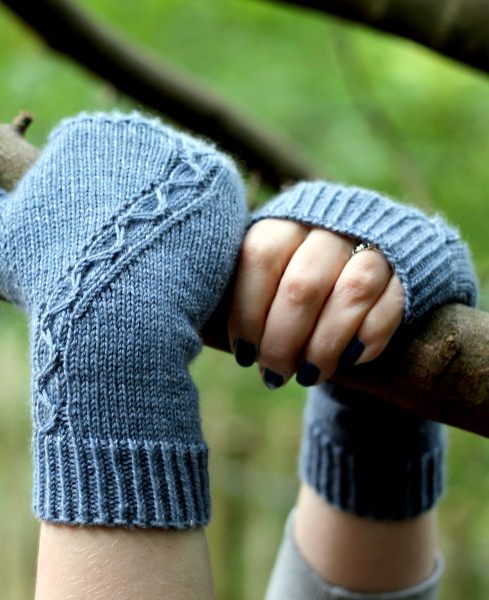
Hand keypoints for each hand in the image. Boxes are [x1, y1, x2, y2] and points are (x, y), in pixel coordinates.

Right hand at [0, 114, 246, 527]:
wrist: (118, 321)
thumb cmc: (49, 282)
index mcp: (87, 137)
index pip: (99, 177)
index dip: (96, 226)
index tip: (95, 257)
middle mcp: (139, 132)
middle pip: (140, 185)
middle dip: (132, 226)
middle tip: (126, 270)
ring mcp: (185, 153)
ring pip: (174, 199)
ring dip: (164, 230)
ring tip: (149, 269)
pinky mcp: (221, 183)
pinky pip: (211, 208)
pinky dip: (197, 234)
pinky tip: (180, 261)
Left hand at [227, 219, 404, 387]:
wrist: (358, 254)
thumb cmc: (292, 274)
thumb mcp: (264, 273)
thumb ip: (243, 292)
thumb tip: (209, 336)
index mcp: (285, 221)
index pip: (260, 258)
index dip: (247, 312)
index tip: (243, 353)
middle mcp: (329, 225)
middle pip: (303, 284)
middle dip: (284, 341)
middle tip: (274, 374)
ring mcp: (373, 242)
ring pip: (352, 293)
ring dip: (325, 345)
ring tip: (309, 375)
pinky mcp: (407, 268)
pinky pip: (392, 304)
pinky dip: (368, 338)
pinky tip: (350, 361)